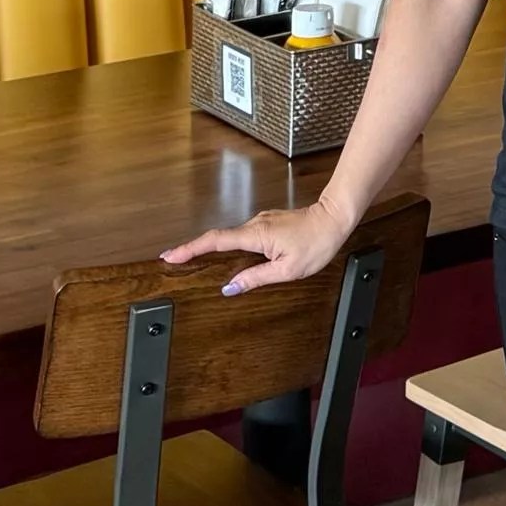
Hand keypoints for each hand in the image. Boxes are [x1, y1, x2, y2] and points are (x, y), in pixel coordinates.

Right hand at [163, 202, 352, 296]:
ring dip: (213, 247)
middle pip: (218, 237)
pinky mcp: (268, 224)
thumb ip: (256, 278)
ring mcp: (261, 222)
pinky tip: (229, 256)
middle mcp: (254, 224)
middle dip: (194, 248)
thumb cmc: (316, 243)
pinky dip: (231, 245)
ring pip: (232, 237)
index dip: (191, 248)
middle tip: (173, 260)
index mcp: (256, 235)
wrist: (335, 218)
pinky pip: (244, 236)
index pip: (215, 241)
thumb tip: (230, 287)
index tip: (171, 255)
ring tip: (193, 260)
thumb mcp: (287, 270)